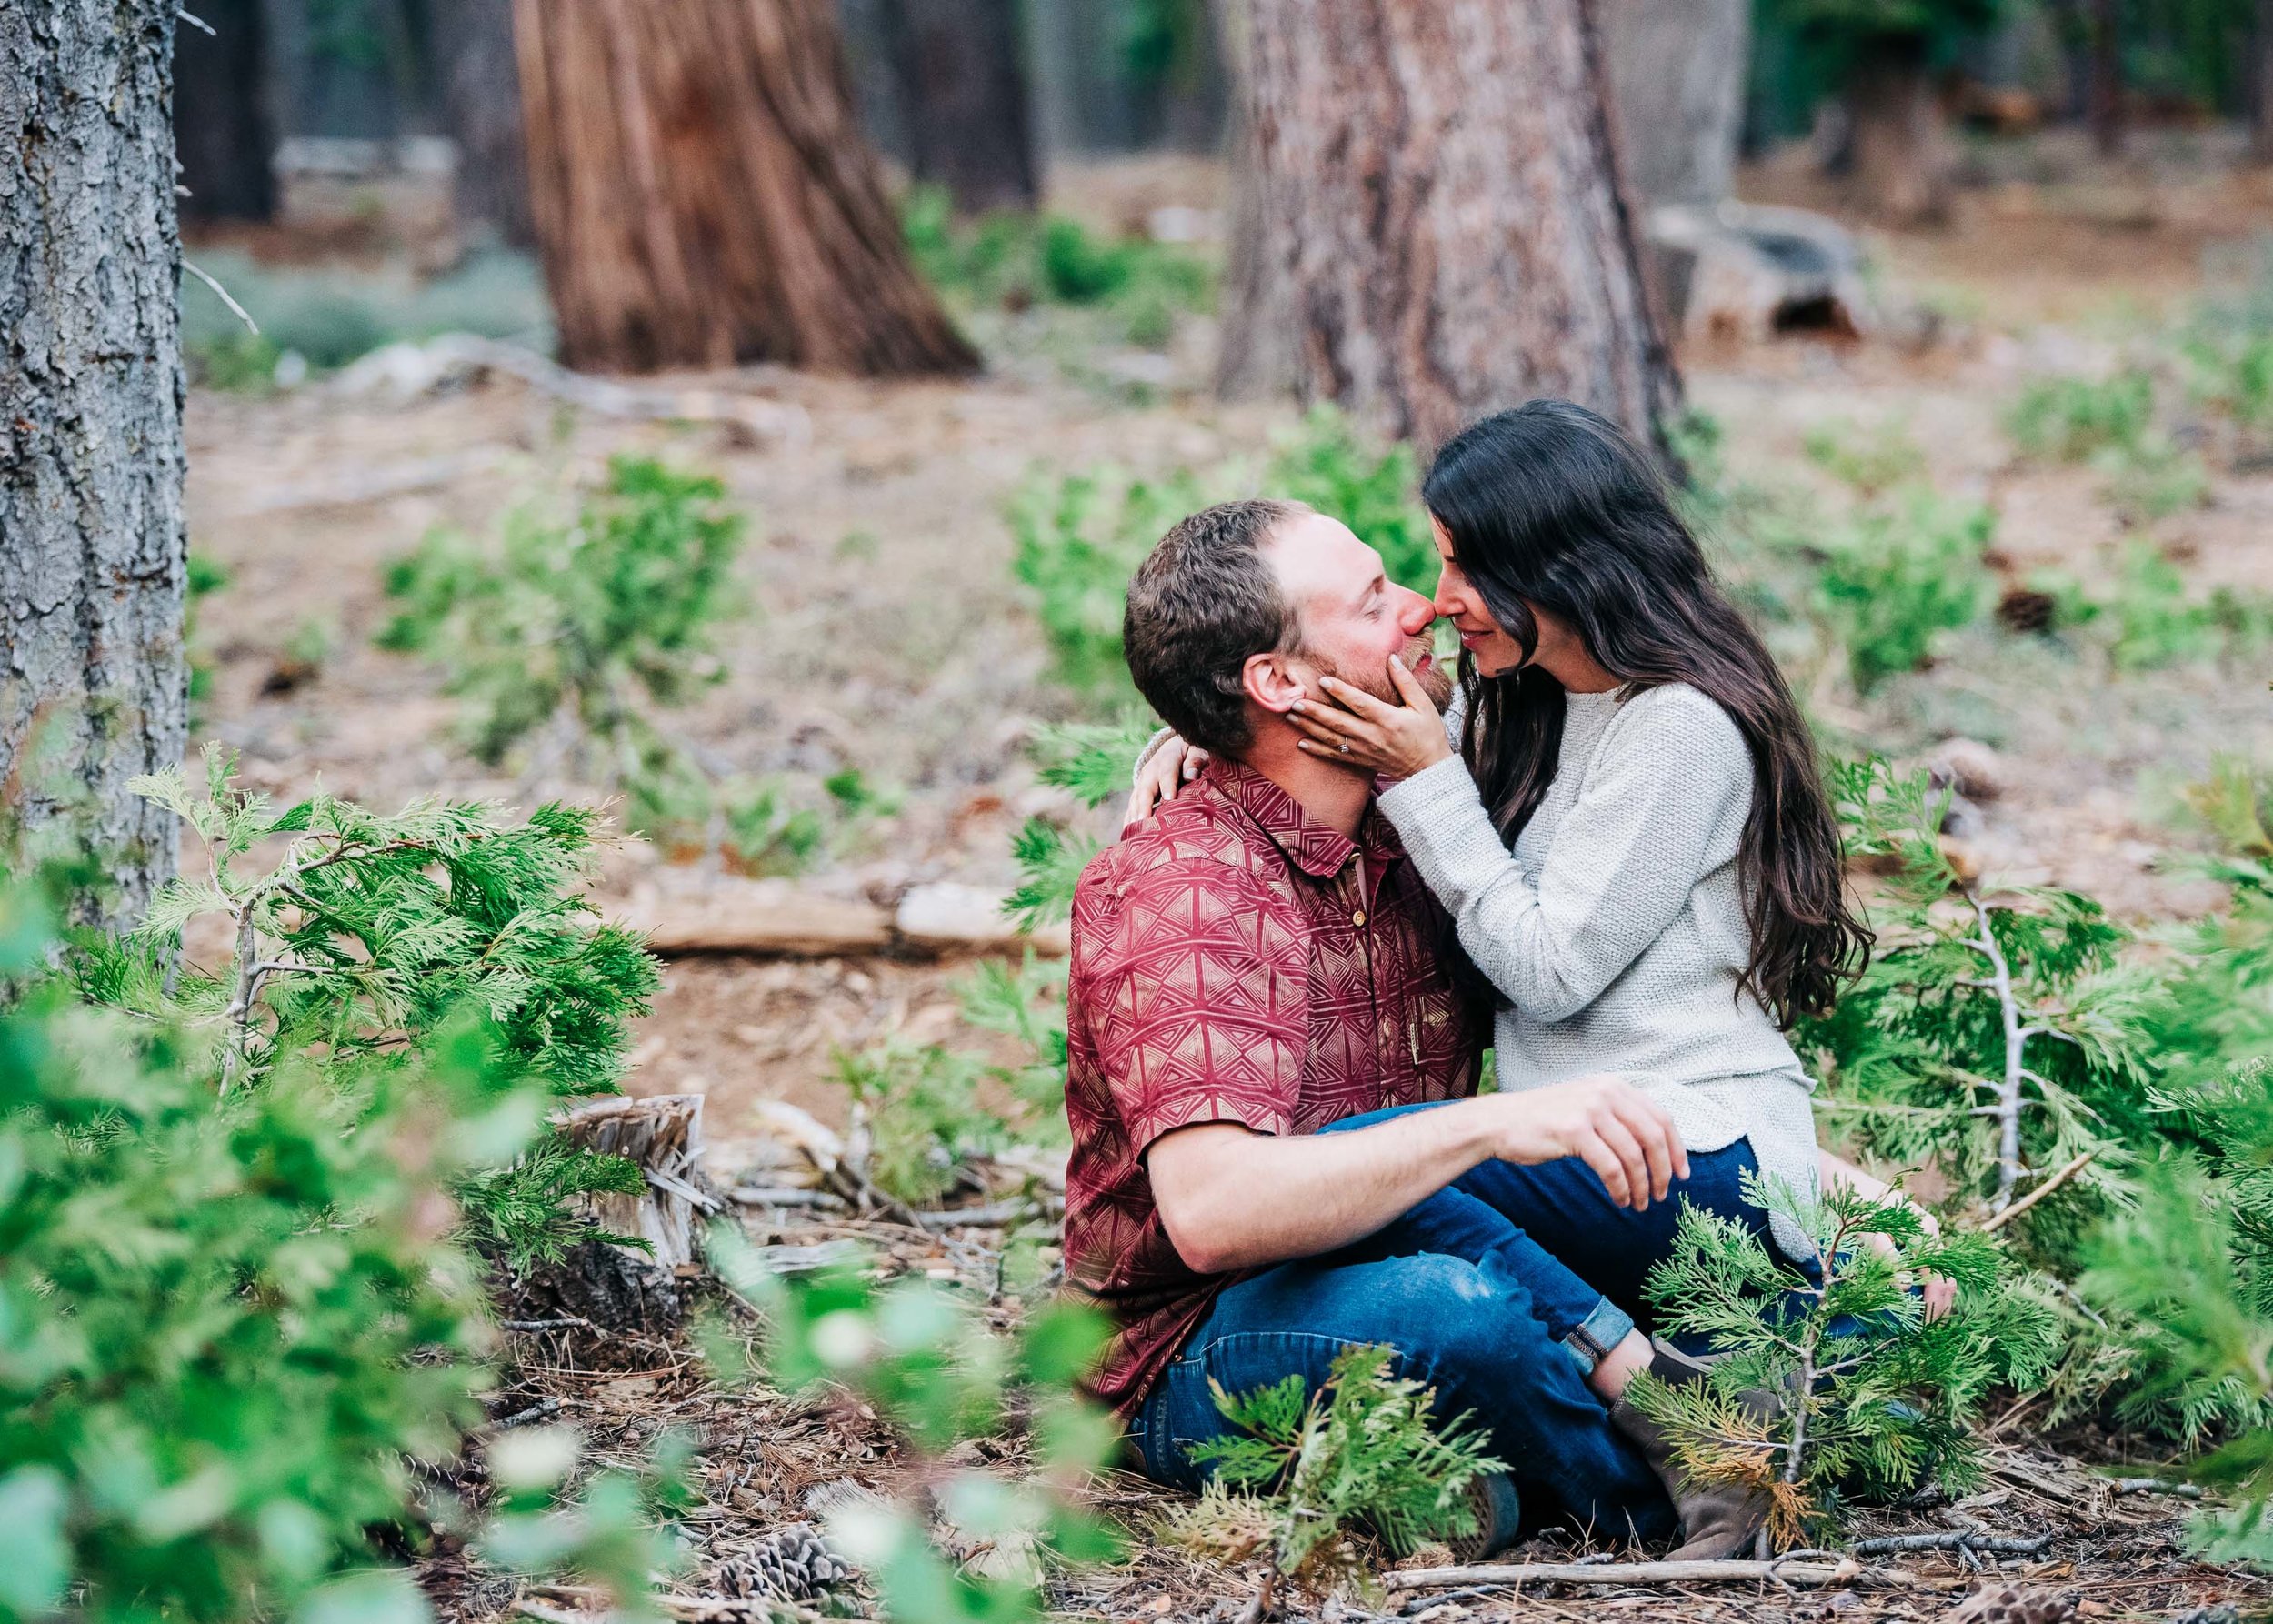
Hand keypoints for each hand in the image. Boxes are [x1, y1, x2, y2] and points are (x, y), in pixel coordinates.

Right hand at [1126, 735, 1207, 825]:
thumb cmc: (1191, 752)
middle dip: (1144, 806)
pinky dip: (1129, 820)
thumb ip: (1195, 761)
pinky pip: (1132, 807)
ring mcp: (1142, 783)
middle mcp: (1150, 772)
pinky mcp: (1138, 793)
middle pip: (1145, 790)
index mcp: (1167, 759)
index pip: (1167, 773)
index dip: (1168, 786)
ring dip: (1134, 816)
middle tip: (1144, 821)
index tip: (1169, 800)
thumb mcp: (1197, 750)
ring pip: (1135, 800)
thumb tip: (1191, 776)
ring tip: (1134, 833)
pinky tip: (1128, 834)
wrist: (1174, 749)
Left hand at [1288, 655, 1452, 777]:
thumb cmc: (1428, 734)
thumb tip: (1392, 658)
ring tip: (1291, 716)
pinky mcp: (1360, 761)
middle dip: (1315, 711)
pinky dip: (1317, 750)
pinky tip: (1301, 743)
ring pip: (1331, 738)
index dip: (1341, 692)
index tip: (1324, 681)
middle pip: (1338, 721)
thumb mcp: (1423, 706)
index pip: (1360, 703)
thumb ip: (1406, 682)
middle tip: (1295, 701)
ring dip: (1309, 727)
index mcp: (1387, 719)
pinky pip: (1335, 756)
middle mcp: (1372, 735)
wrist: (1429, 770)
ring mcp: (1364, 750)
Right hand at [1480, 1074, 1689, 1211]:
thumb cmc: (1544, 1121)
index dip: (1677, 1149)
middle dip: (1663, 1171)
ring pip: (1633, 1156)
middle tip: (1662, 1196)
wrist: (1499, 1122)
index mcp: (1613, 1086)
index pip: (1661, 1117)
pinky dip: (1620, 1189)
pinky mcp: (1574, 1131)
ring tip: (1638, 1204)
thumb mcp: (1586, 1107)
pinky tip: (1619, 1199)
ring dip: (1642, 1186)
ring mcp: (1590, 1110)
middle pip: (1653, 1137)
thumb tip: (1655, 1148)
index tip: (1682, 1174)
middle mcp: (1605, 1092)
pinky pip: (1611, 1168)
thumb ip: (1617, 1117)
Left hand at [1859, 1208, 1954, 1320]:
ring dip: (1935, 1297)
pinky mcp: (1915, 1238)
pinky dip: (1926, 1286)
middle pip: (1946, 1276)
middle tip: (1927, 1330)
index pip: (1939, 1276)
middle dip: (1940, 1305)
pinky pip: (1929, 1266)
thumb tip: (1904, 1287)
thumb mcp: (1867, 1229)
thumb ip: (1885, 1255)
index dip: (1935, 1304)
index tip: (1925, 1326)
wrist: (1842, 1182)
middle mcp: (1930, 1232)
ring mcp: (1925, 1235)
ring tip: (1924, 1320)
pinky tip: (1916, 1301)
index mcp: (1924, 1230)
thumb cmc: (1854, 1204)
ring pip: (1940, 1273)